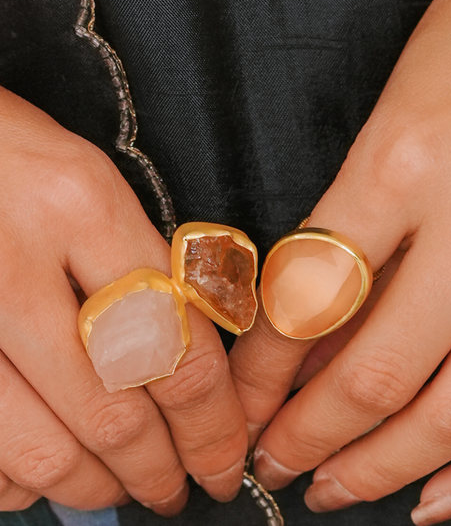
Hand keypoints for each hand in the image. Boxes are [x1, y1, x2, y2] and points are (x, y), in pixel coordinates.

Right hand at [0, 87, 245, 513]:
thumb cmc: (26, 164)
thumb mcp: (100, 193)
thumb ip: (150, 277)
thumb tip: (190, 373)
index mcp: (85, 207)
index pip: (177, 346)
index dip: (213, 425)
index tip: (226, 458)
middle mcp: (18, 260)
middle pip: (115, 411)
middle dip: (161, 470)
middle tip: (180, 488)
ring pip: (43, 447)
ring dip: (97, 486)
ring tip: (124, 488)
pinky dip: (23, 480)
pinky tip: (49, 471)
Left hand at [230, 0, 450, 523]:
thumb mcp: (382, 142)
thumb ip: (346, 252)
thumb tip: (301, 357)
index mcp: (402, 162)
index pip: (305, 301)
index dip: (262, 376)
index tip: (241, 412)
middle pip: (376, 372)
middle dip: (312, 438)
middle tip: (275, 469)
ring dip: (383, 467)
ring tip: (334, 490)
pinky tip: (435, 498)